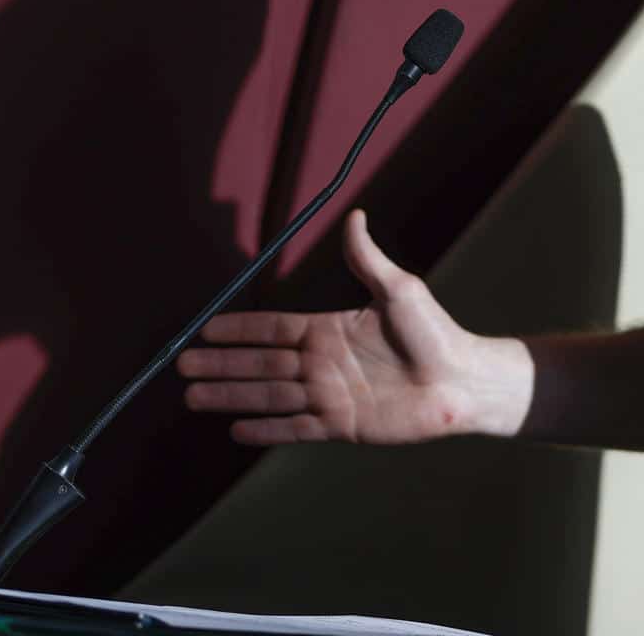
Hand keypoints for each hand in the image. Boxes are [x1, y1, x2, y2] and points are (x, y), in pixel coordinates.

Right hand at [178, 209, 517, 444]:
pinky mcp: (342, 425)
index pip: (272, 329)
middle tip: (181, 366)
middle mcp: (323, 364)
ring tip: (193, 398)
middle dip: (220, 365)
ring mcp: (329, 396)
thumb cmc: (436, 332)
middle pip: (260, 364)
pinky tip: (236, 429)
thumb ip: (366, 258)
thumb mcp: (398, 289)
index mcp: (330, 330)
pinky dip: (266, 429)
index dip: (238, 330)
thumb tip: (355, 214)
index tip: (205, 330)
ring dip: (230, 396)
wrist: (462, 381)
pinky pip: (295, 427)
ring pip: (268, 396)